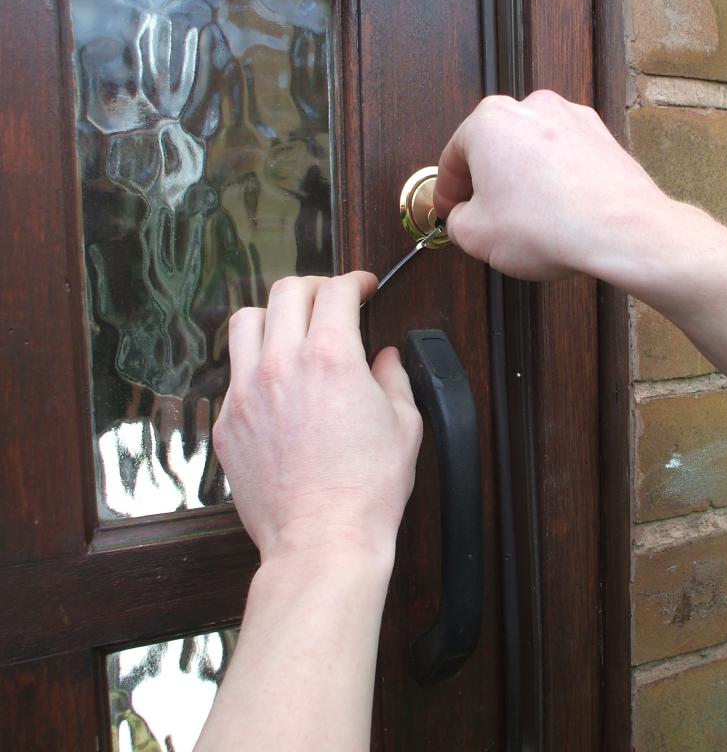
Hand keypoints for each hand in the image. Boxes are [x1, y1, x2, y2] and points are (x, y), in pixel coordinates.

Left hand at [212, 273, 422, 565]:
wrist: (322, 540)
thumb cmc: (368, 489)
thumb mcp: (404, 425)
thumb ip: (394, 378)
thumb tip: (386, 359)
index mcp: (332, 357)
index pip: (336, 291)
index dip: (355, 280)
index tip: (364, 287)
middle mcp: (282, 364)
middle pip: (286, 292)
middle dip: (315, 287)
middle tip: (332, 300)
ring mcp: (246, 393)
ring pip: (245, 322)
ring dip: (274, 315)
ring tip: (292, 330)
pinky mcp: (228, 423)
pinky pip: (234, 373)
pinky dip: (256, 364)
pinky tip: (276, 382)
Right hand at [433, 90, 670, 280]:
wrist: (619, 230)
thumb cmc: (549, 226)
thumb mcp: (475, 235)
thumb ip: (456, 221)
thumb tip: (463, 218)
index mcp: (489, 120)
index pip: (453, 156)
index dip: (447, 190)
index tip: (450, 209)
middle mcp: (531, 107)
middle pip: (494, 147)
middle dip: (486, 182)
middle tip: (484, 215)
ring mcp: (570, 117)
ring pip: (531, 150)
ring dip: (523, 179)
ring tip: (526, 218)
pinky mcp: (600, 135)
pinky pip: (564, 157)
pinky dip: (555, 179)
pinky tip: (557, 210)